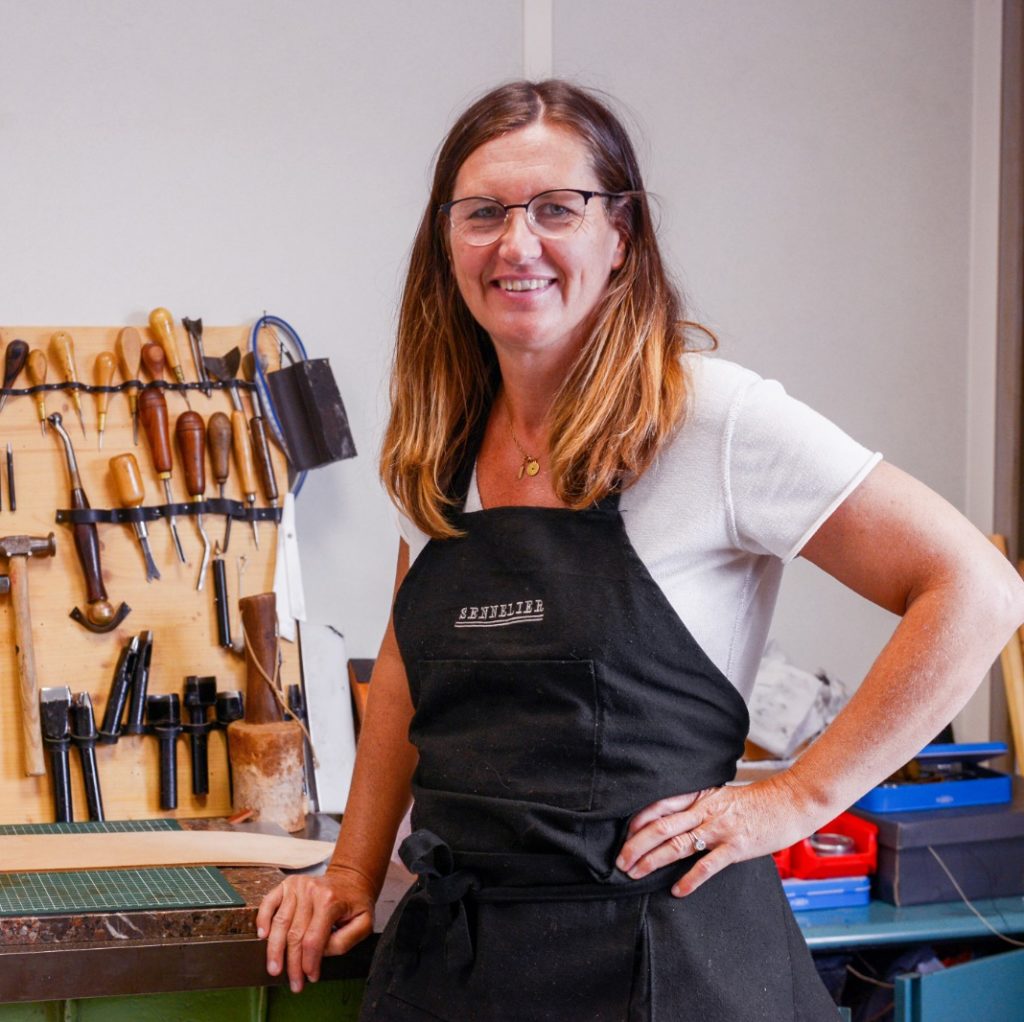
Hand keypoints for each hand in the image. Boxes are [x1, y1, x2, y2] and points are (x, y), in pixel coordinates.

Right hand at [256, 866, 375, 992]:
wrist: (350, 878)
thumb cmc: (356, 902)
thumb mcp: (364, 923)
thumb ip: (346, 940)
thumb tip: (321, 953)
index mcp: (330, 901)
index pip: (313, 940)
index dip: (309, 962)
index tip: (311, 977)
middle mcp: (311, 891)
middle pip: (295, 935)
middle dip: (292, 964)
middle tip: (294, 983)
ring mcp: (297, 886)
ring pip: (280, 923)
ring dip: (275, 950)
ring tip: (274, 969)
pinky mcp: (287, 885)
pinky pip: (269, 902)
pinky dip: (262, 919)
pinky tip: (262, 936)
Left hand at [616, 774, 824, 897]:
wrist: (790, 801)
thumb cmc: (756, 801)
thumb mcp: (721, 796)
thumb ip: (698, 806)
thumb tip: (674, 819)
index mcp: (699, 796)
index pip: (659, 806)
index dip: (637, 822)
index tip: (623, 837)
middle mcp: (705, 810)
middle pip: (661, 826)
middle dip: (636, 845)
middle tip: (620, 862)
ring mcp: (720, 828)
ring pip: (677, 844)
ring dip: (653, 861)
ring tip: (636, 874)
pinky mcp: (736, 846)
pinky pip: (707, 864)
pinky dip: (689, 879)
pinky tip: (677, 890)